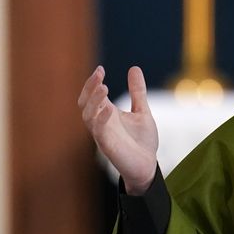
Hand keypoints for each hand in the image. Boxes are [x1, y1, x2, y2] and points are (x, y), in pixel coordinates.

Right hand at [78, 65, 158, 193]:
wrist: (148, 165)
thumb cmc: (142, 141)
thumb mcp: (142, 111)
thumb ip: (137, 92)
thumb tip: (134, 68)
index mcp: (107, 114)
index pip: (93, 95)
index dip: (93, 82)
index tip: (100, 69)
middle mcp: (101, 123)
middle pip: (85, 103)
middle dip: (89, 88)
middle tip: (99, 75)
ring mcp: (103, 134)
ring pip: (88, 116)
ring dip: (94, 101)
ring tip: (104, 87)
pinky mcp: (108, 146)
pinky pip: (98, 132)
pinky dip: (101, 119)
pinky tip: (109, 109)